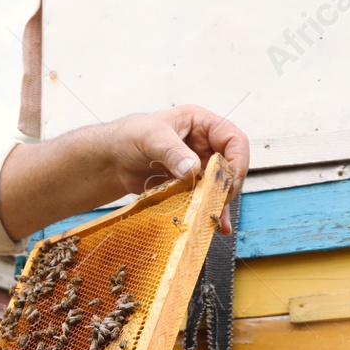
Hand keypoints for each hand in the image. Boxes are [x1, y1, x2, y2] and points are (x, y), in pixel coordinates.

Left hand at [106, 105, 248, 230]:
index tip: (229, 178)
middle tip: (218, 200)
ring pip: (220, 185)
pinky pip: (205, 198)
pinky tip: (216, 224)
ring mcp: (198, 166)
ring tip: (216, 220)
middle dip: (228, 184)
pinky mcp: (189, 186)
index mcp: (201, 124)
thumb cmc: (130, 137)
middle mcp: (204, 145)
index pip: (233, 139)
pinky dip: (209, 211)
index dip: (237, 158)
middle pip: (230, 165)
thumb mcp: (151, 137)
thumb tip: (193, 169)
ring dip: (220, 202)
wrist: (112, 160)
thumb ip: (172, 152)